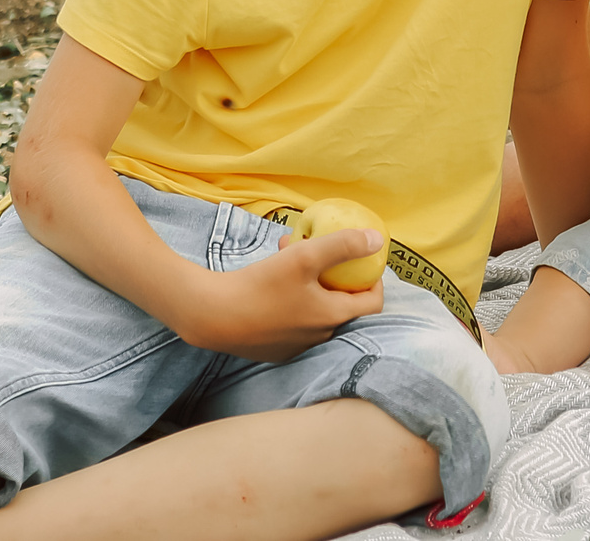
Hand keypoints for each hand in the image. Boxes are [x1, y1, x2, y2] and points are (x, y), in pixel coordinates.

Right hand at [167, 229, 385, 360]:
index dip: (374, 280)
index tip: (364, 260)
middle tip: (321, 250)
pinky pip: (293, 318)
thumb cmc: (260, 286)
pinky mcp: (274, 348)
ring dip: (310, 280)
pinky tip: (271, 277)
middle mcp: (318, 337)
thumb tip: (378, 240)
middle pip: (341, 303)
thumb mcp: (304, 257)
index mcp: (331, 318)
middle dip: (335, 273)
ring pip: (314, 307)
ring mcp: (295, 346)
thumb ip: (343, 246)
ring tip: (288, 251)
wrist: (211, 316)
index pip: (372, 303)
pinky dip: (292, 296)